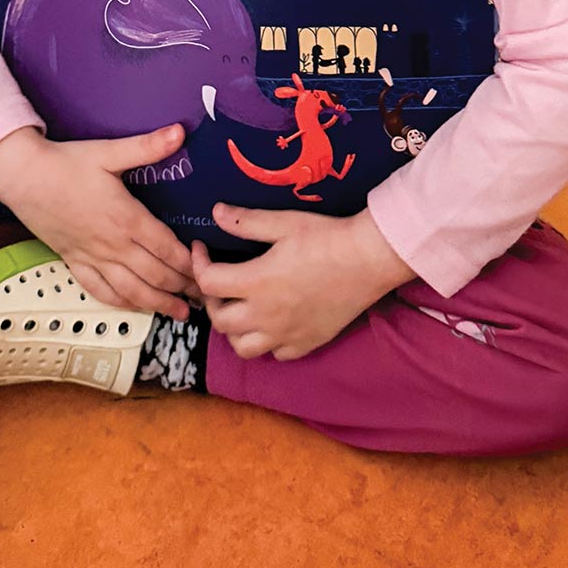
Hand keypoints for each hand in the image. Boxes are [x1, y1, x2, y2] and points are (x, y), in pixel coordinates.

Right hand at [0, 124, 195, 319]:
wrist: (23, 177)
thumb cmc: (65, 164)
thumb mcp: (109, 151)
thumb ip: (147, 146)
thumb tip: (180, 131)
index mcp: (126, 218)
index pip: (166, 249)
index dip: (189, 264)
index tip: (208, 271)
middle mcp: (112, 244)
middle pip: (155, 274)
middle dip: (182, 288)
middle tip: (206, 297)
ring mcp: (92, 257)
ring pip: (131, 290)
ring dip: (158, 304)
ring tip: (179, 312)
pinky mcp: (74, 261)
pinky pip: (100, 291)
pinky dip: (121, 303)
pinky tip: (134, 307)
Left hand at [190, 204, 416, 360]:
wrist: (369, 259)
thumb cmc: (326, 237)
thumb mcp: (283, 222)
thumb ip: (245, 221)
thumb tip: (215, 213)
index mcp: (257, 282)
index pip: (208, 283)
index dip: (198, 264)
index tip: (202, 249)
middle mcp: (267, 315)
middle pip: (219, 321)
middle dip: (211, 300)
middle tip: (219, 280)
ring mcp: (287, 334)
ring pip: (243, 348)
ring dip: (234, 329)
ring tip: (241, 306)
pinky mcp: (307, 343)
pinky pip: (275, 354)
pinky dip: (266, 342)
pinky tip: (272, 321)